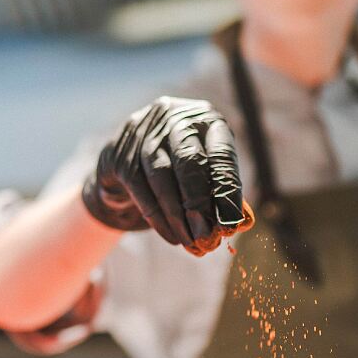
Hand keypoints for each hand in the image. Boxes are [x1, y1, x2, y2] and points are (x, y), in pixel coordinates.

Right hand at [81, 97, 249, 253]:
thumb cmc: (176, 171)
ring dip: (176, 215)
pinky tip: (170, 235)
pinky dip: (157, 216)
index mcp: (204, 118)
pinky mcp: (119, 153)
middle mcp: (173, 118)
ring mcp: (142, 132)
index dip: (227, 189)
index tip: (231, 223)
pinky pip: (140, 188)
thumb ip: (219, 191)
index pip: (221, 153)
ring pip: (162, 176)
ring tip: (189, 240)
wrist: (123, 167)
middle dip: (199, 203)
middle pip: (189, 161)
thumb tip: (238, 224)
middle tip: (207, 235)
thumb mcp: (203, 172)